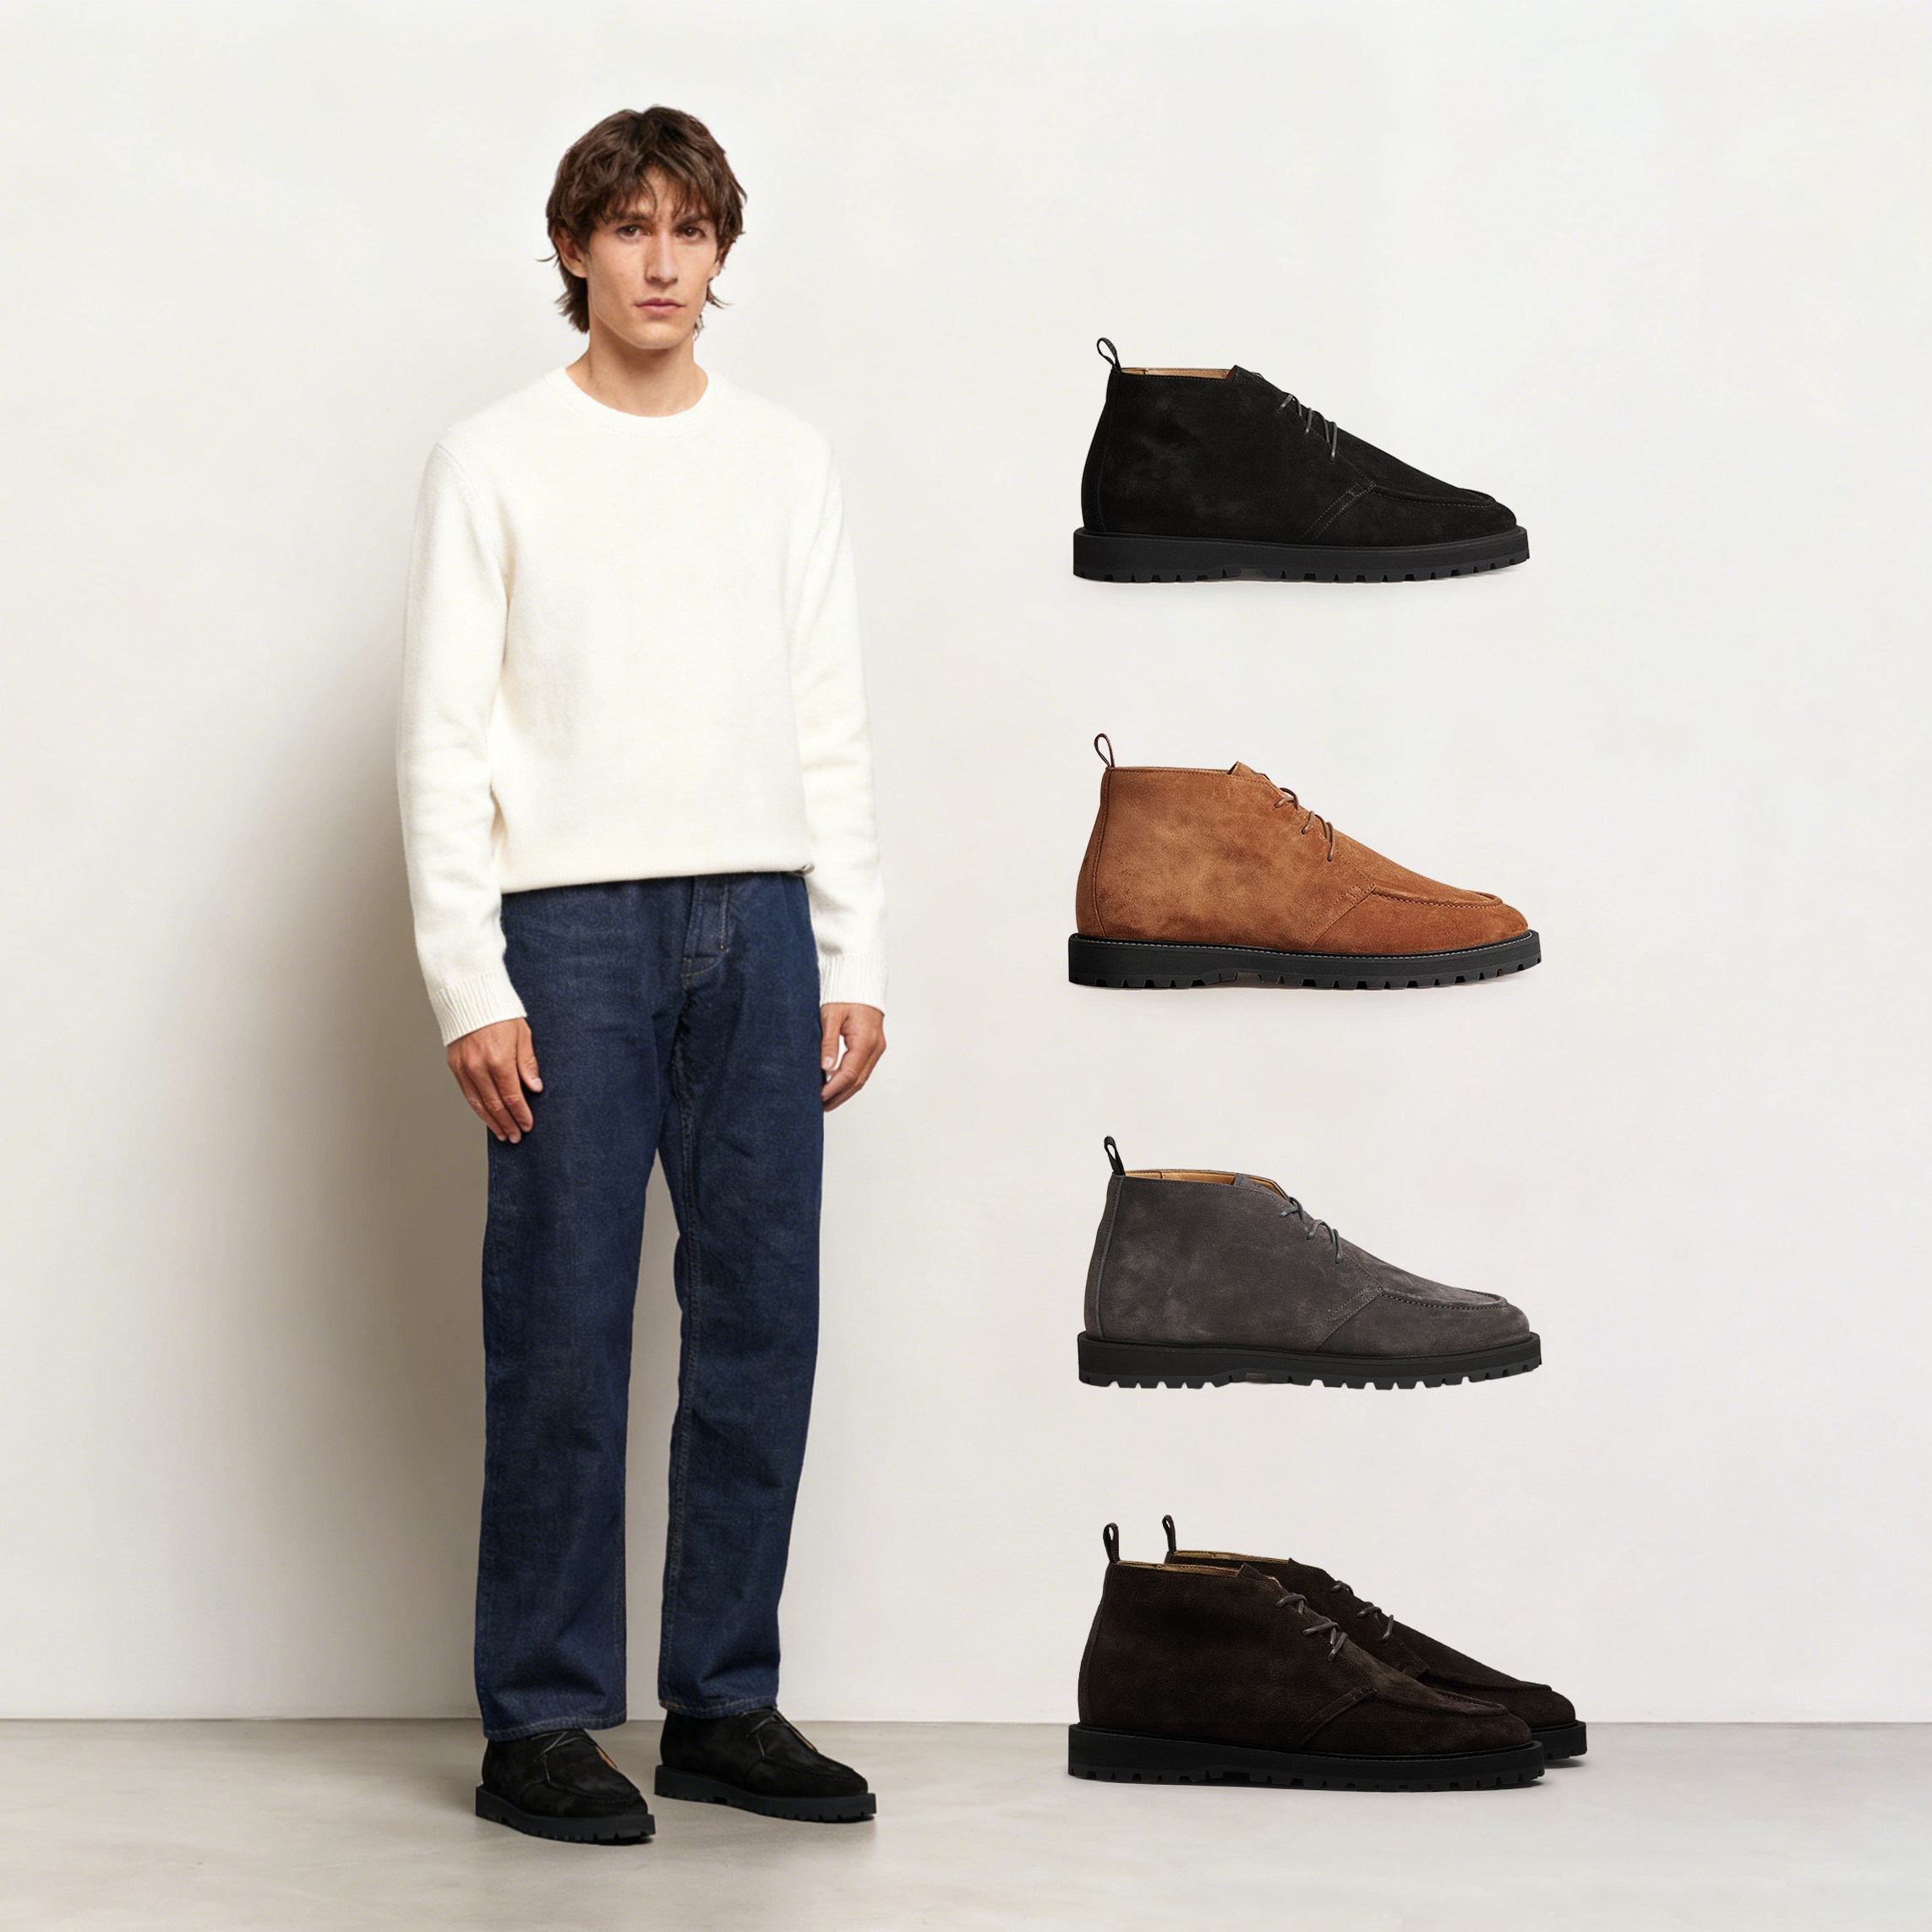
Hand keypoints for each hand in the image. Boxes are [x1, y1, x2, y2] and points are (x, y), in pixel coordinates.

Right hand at [448, 1017, 541, 1141]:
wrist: (470, 998)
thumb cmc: (500, 1014)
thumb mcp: (523, 1035)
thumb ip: (527, 1064)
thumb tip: (535, 1087)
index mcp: (499, 1059)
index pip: (512, 1096)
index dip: (520, 1114)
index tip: (527, 1125)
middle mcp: (479, 1067)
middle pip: (494, 1104)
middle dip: (507, 1123)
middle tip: (516, 1137)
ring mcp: (464, 1068)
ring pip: (478, 1103)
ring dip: (491, 1121)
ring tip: (502, 1134)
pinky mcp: (454, 1066)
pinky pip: (467, 1093)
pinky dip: (477, 1108)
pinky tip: (486, 1117)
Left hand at [819, 1003, 884, 1110]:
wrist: (861, 981)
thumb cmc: (845, 994)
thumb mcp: (831, 1016)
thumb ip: (828, 1042)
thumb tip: (826, 1068)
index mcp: (865, 1040)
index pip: (849, 1073)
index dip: (834, 1088)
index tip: (819, 1097)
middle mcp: (875, 1047)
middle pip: (858, 1081)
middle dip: (839, 1096)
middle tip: (820, 1106)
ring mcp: (877, 1048)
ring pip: (862, 1078)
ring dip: (845, 1091)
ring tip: (827, 1101)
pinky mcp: (874, 1047)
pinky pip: (864, 1070)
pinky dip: (851, 1081)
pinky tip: (838, 1086)